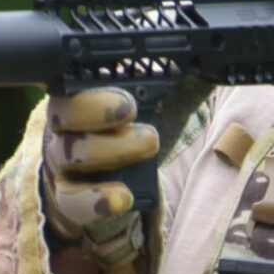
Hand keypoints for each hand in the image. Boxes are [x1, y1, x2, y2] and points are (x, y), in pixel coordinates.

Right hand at [40, 88, 157, 269]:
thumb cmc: (133, 132)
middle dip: (97, 113)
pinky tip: (123, 198)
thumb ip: (174, 88)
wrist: (120, 176)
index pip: (69, 85)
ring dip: (107, 152)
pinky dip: (95, 202)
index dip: (92, 94)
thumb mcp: (151, 105)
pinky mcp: (68, 198)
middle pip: (62, 116)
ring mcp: (62, 164)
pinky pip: (71, 201)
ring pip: (69, 156)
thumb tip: (210, 72)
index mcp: (78, 95)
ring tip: (146, 149)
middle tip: (136, 118)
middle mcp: (62, 127)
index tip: (130, 104)